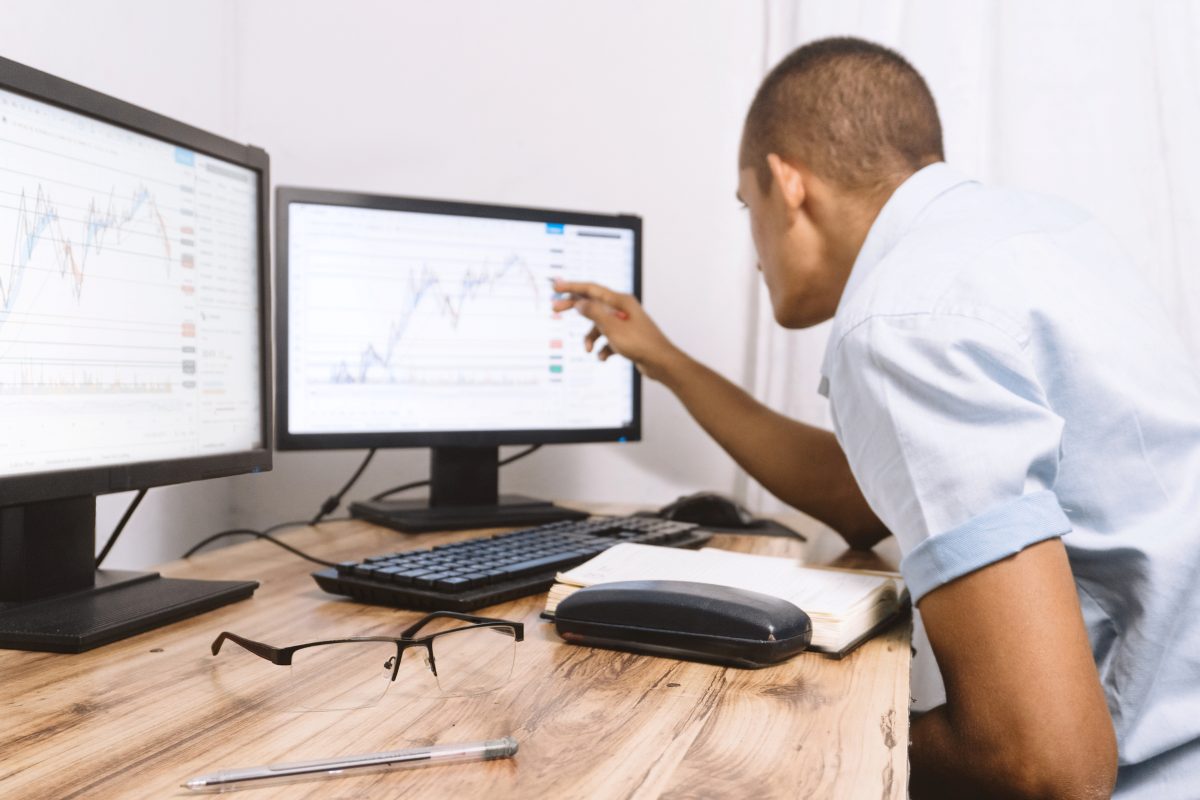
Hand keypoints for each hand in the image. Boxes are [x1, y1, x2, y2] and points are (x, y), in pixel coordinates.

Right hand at [551, 279, 682, 381]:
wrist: (661, 363)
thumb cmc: (641, 343)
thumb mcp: (612, 327)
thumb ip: (594, 313)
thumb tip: (579, 302)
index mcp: (620, 301)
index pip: (591, 289)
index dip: (572, 287)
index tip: (556, 287)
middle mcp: (622, 309)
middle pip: (592, 304)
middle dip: (574, 308)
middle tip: (554, 309)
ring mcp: (624, 323)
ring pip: (598, 326)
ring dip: (590, 337)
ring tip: (587, 349)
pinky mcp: (626, 338)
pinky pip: (607, 340)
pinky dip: (602, 348)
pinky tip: (603, 358)